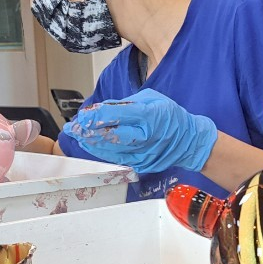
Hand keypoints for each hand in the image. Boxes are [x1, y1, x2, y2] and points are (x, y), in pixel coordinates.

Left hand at [65, 89, 216, 173]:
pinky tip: (90, 145)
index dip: (96, 116)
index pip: (118, 115)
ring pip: (110, 149)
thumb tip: (103, 109)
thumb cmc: (171, 117)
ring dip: (91, 142)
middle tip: (73, 127)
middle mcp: (146, 136)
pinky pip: (116, 158)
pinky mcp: (140, 164)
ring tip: (77, 135)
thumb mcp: (152, 99)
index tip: (82, 115)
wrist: (189, 142)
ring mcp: (143, 153)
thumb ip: (127, 104)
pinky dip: (101, 151)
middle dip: (88, 131)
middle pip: (111, 135)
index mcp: (150, 116)